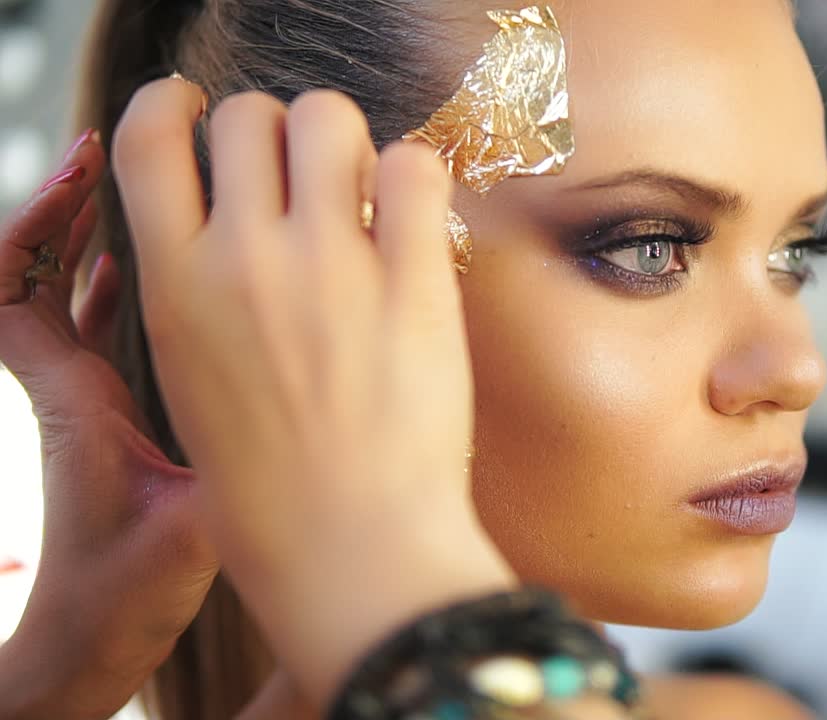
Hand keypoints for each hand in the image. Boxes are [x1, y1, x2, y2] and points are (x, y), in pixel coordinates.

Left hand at [0, 131, 217, 718]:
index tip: (89, 176)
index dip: (38, 225)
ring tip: (136, 195)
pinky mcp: (110, 420)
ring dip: (92, 247)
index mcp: (71, 400)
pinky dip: (117, 293)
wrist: (93, 637)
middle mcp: (66, 390)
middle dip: (63, 214)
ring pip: (69, 305)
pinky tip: (155, 268)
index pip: (11, 294)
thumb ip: (227, 488)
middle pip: (33, 280)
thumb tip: (298, 440)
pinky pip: (100, 337)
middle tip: (108, 161)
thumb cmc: (126, 589)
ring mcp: (85, 403)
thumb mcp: (188, 533)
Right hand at [112, 81, 513, 706]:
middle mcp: (244, 261)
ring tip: (361, 190)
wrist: (350, 549)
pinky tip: (411, 216)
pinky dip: (414, 175)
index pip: (145, 136)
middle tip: (303, 170)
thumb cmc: (272, 486)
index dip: (173, 106)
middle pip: (248, 113)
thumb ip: (200, 292)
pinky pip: (415, 166)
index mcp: (174, 287)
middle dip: (275, 128)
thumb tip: (233, 222)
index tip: (198, 112)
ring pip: (330, 119)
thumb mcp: (193, 382)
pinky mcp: (415, 283)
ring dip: (346, 140)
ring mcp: (333, 267)